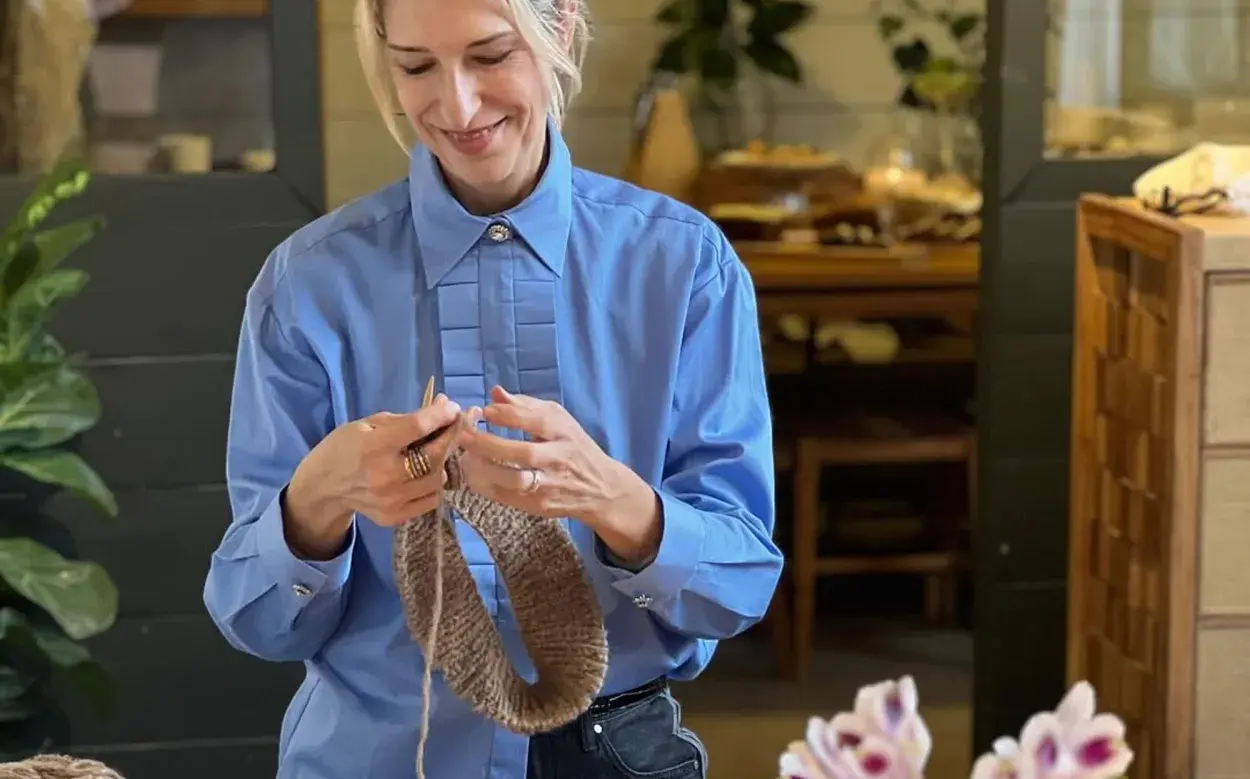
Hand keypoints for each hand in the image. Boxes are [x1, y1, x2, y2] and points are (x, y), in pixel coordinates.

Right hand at [284, 395, 461, 558]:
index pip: (417, 428)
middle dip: (451, 436)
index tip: (453, 408)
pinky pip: (431, 499)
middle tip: (456, 425)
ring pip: (438, 478)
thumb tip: (442, 406)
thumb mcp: (365, 425)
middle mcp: (385, 475)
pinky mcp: (396, 516)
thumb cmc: (344, 449)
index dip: (441, 415)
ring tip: (439, 449)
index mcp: (374, 446)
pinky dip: (435, 484)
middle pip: (434, 455)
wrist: (323, 489)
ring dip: (443, 461)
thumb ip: (404, 420)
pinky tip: (429, 473)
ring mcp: (392, 500)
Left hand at [456, 387, 661, 562]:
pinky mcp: (540, 505)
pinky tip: (473, 475)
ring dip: (485, 469)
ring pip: (515, 479)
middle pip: (523, 453)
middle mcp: (559, 459)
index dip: (508, 415)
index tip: (485, 411)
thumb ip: (526, 407)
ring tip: (465, 458)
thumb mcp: (559, 421)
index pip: (537, 421)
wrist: (601, 489)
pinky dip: (487, 486)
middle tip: (463, 435)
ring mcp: (550, 485)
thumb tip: (496, 393)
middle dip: (489, 443)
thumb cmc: (574, 448)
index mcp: (565, 433)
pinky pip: (508, 497)